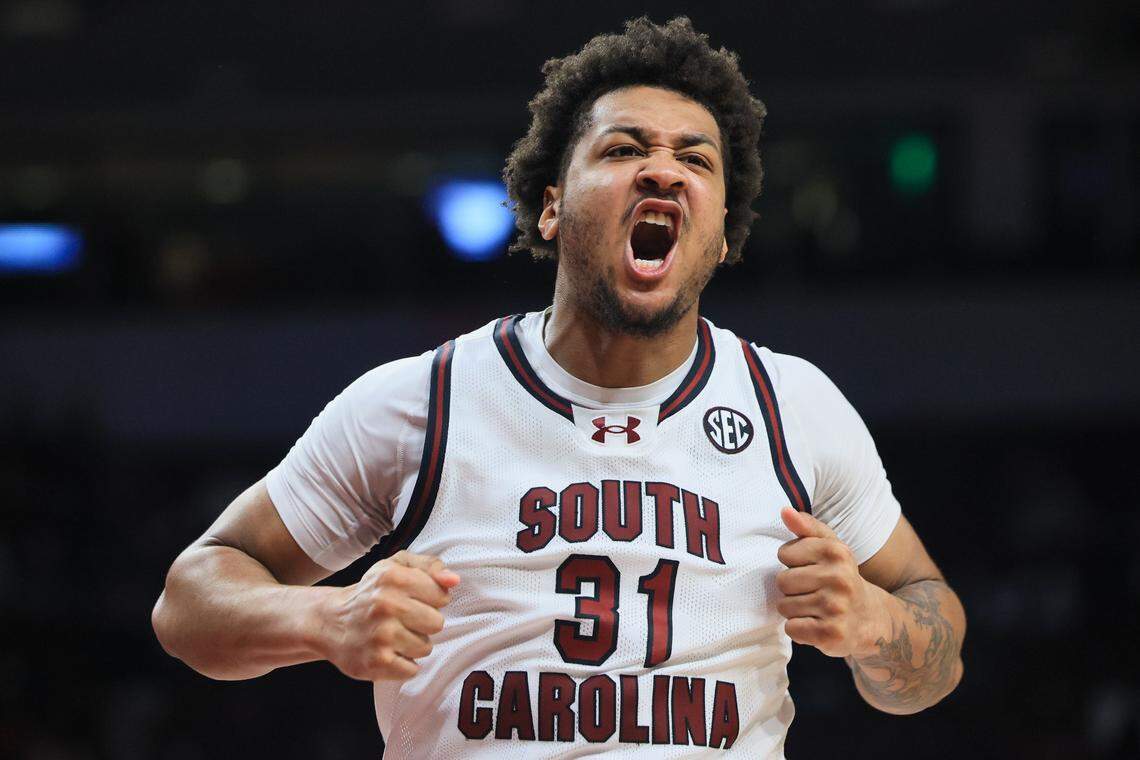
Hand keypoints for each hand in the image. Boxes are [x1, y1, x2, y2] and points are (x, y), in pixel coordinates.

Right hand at [318, 550, 459, 680]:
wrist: (331, 622)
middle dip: (423, 623)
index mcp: (393, 577)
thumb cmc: (373, 592)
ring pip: (426, 648)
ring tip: (393, 636)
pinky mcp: (377, 662)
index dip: (431, 600)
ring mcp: (381, 635)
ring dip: (413, 645)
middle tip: (402, 620)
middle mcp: (386, 604)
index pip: (442, 596)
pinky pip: (412, 669)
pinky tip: (387, 652)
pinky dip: (403, 664)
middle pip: (437, 623)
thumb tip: (453, 580)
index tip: (413, 600)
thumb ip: (430, 566)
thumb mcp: (397, 567)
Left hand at [775, 507, 887, 657]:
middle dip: (792, 589)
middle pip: (782, 581)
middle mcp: (839, 579)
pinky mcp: (831, 634)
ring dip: (795, 610)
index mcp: (837, 552)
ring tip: (816, 609)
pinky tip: (817, 625)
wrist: (870, 620)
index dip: (793, 563)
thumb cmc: (840, 578)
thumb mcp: (830, 548)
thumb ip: (806, 527)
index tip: (811, 569)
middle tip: (813, 592)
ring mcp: (836, 608)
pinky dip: (799, 630)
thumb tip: (785, 511)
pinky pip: (791, 628)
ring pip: (784, 606)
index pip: (785, 553)